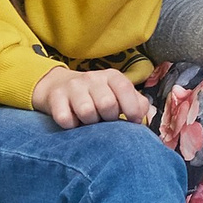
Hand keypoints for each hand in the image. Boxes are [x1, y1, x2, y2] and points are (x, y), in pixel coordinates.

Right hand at [32, 66, 153, 129]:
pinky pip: (66, 119)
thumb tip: (146, 115)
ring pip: (87, 111)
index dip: (131, 110)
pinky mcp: (55, 98)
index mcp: (112, 77)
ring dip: (89, 123)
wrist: (58, 86)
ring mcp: (73, 87)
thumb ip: (137, 104)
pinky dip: (71, 126)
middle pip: (107, 104)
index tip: (131, 121)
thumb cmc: (96, 96)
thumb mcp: (118, 95)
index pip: (126, 90)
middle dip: (109, 119)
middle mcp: (92, 78)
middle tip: (105, 121)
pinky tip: (73, 123)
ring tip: (89, 122)